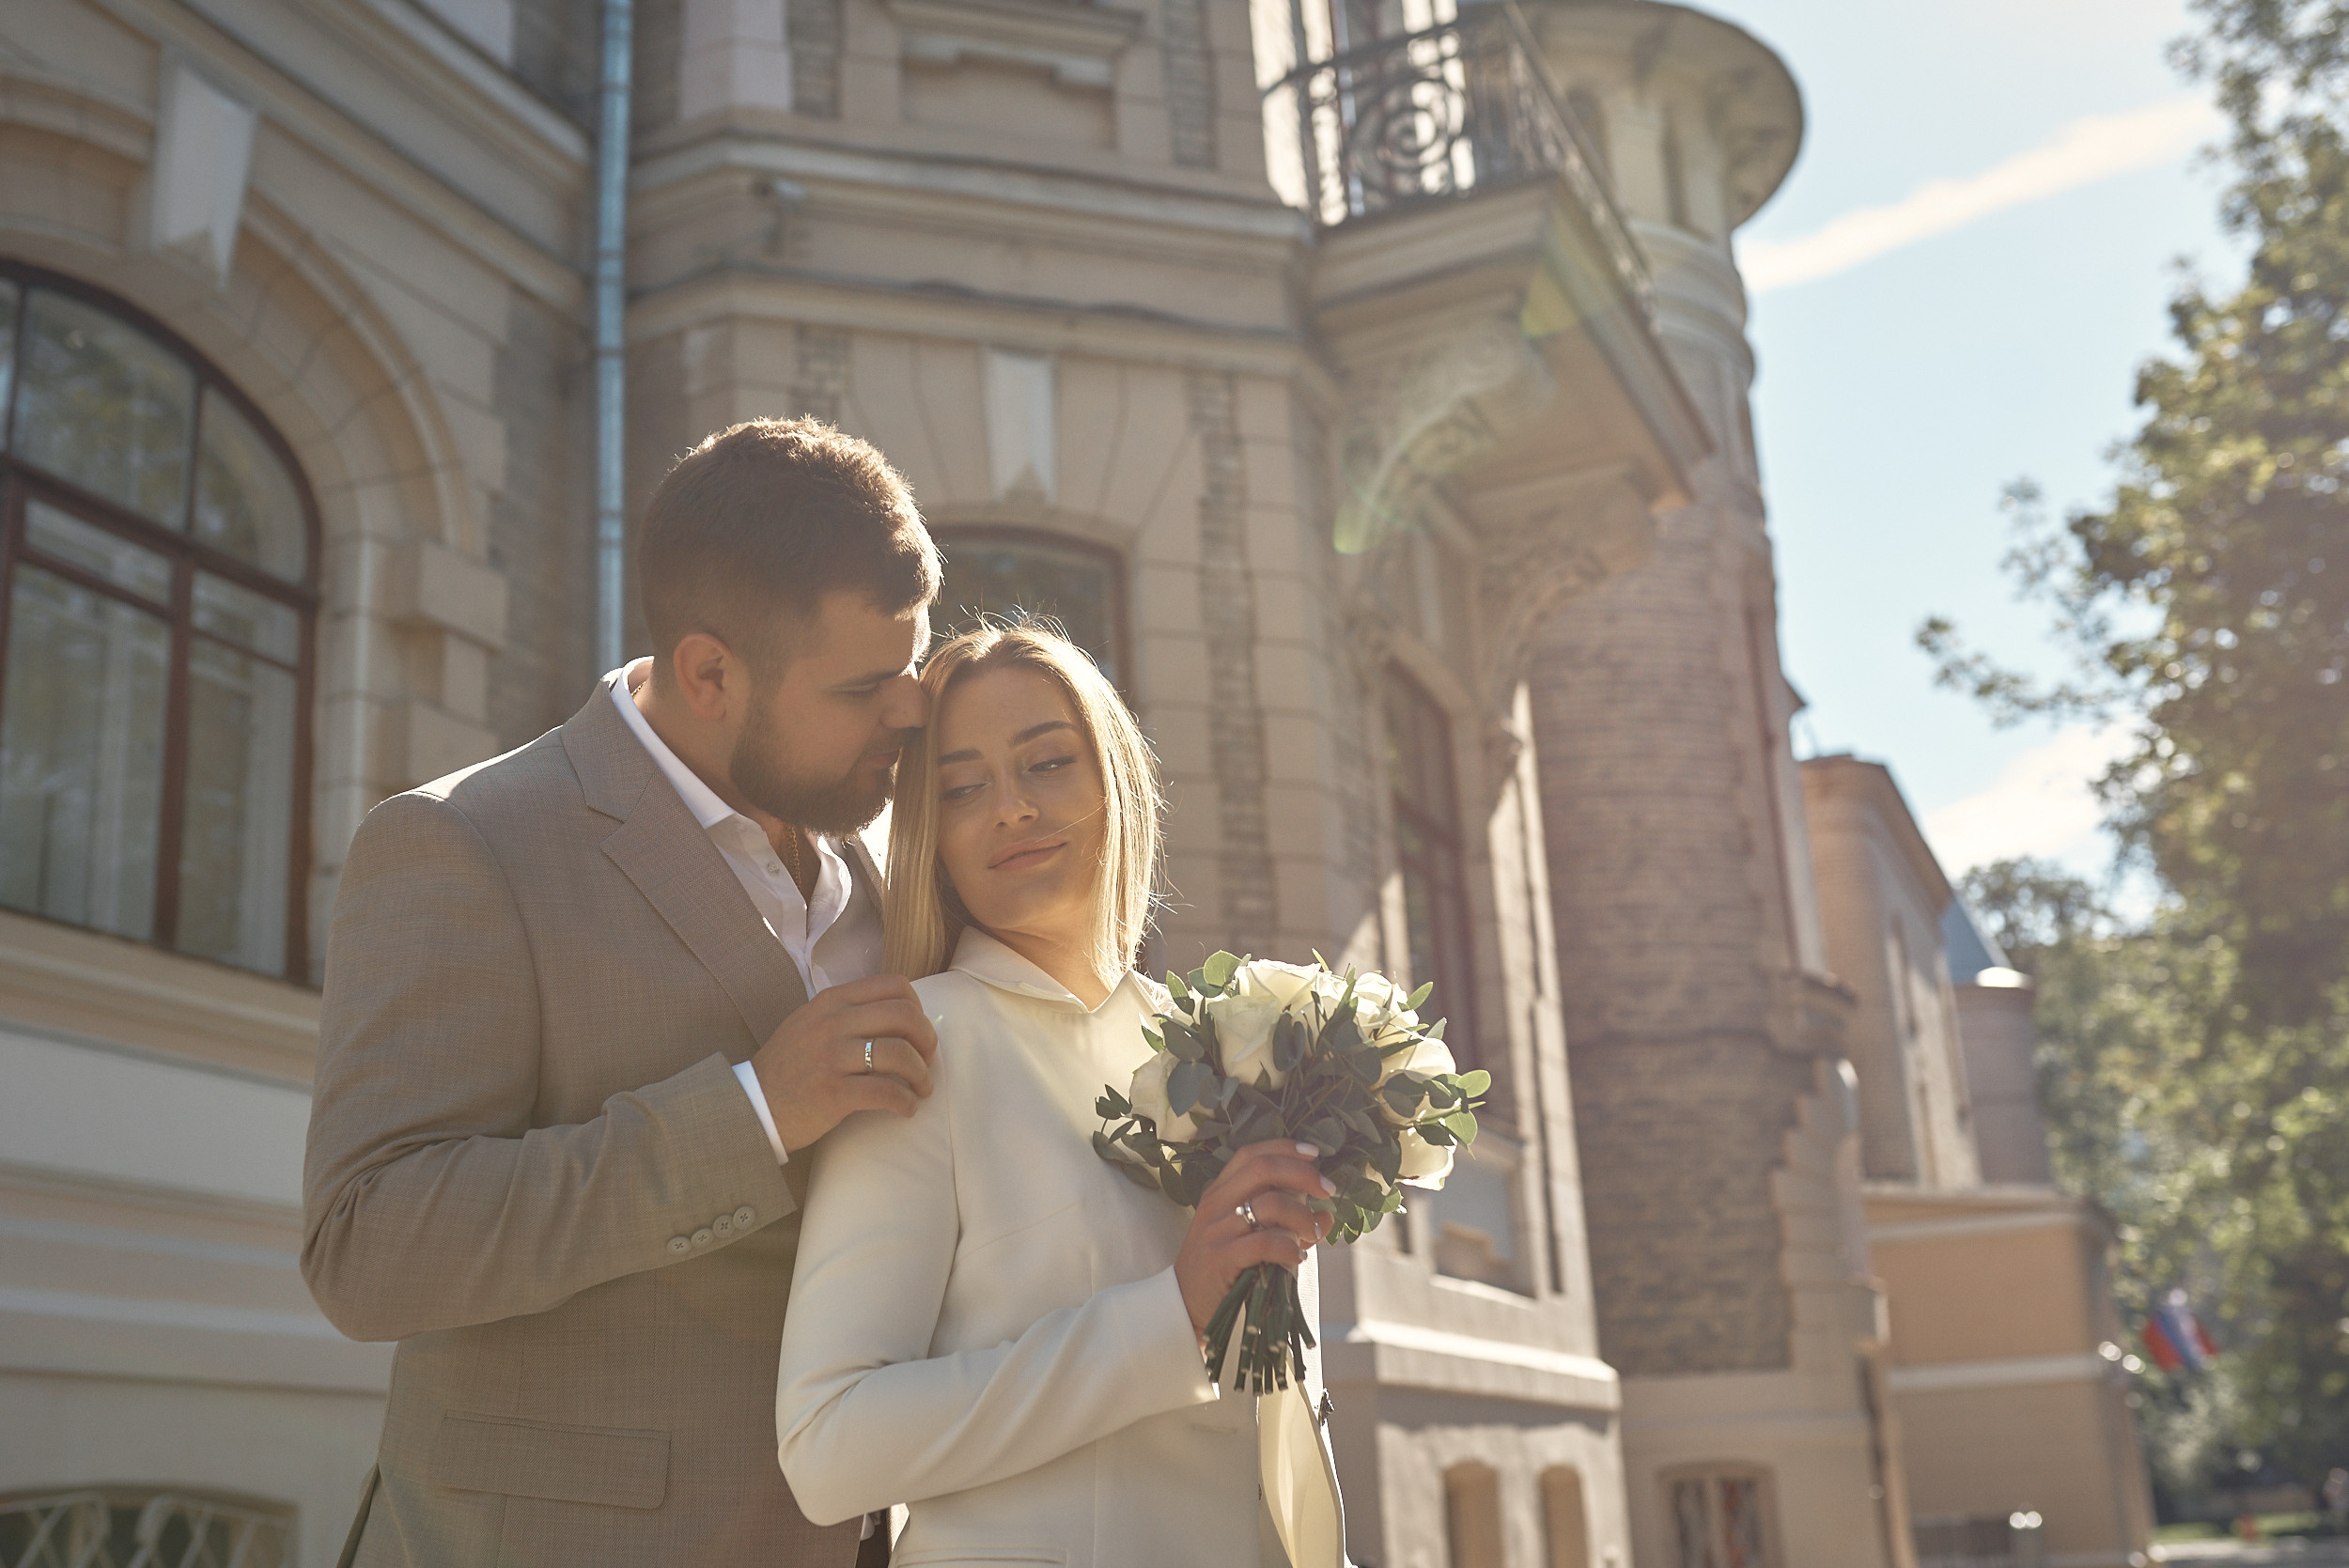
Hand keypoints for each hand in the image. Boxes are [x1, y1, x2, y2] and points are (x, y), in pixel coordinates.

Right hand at [750, 974, 939, 1151]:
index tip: (917, 1031)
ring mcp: (832, 1057)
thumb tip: (900, 1014)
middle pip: (905, 1015)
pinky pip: (887, 1092)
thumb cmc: (789, 1066)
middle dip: (927, 1040)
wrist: (754, 1104)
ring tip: (921, 1088)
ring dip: (921, 1074)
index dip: (917, 1007)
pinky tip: (907, 1108)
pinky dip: (906, 1102)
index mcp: (832, 1001)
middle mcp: (833, 1023)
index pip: (894, 985)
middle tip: (927, 1060)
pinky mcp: (834, 1093)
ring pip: (900, 1053)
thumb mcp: (811, 1021)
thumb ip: (848, 1011)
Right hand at [1173, 1140, 1336, 1335]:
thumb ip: (1286, 1223)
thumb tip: (1327, 1216)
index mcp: (1220, 1191)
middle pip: (1263, 1168)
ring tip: (1312, 1234)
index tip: (1314, 1154)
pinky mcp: (1221, 1258)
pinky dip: (1289, 1248)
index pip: (1252, 1154)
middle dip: (1303, 1174)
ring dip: (1302, 1217)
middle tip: (1327, 1190)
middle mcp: (1216, 1203)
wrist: (1186, 1303)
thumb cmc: (1223, 1266)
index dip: (1285, 1148)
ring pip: (1270, 1204)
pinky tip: (1297, 1257)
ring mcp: (1217, 1229)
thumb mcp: (1249, 1236)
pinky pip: (1264, 1243)